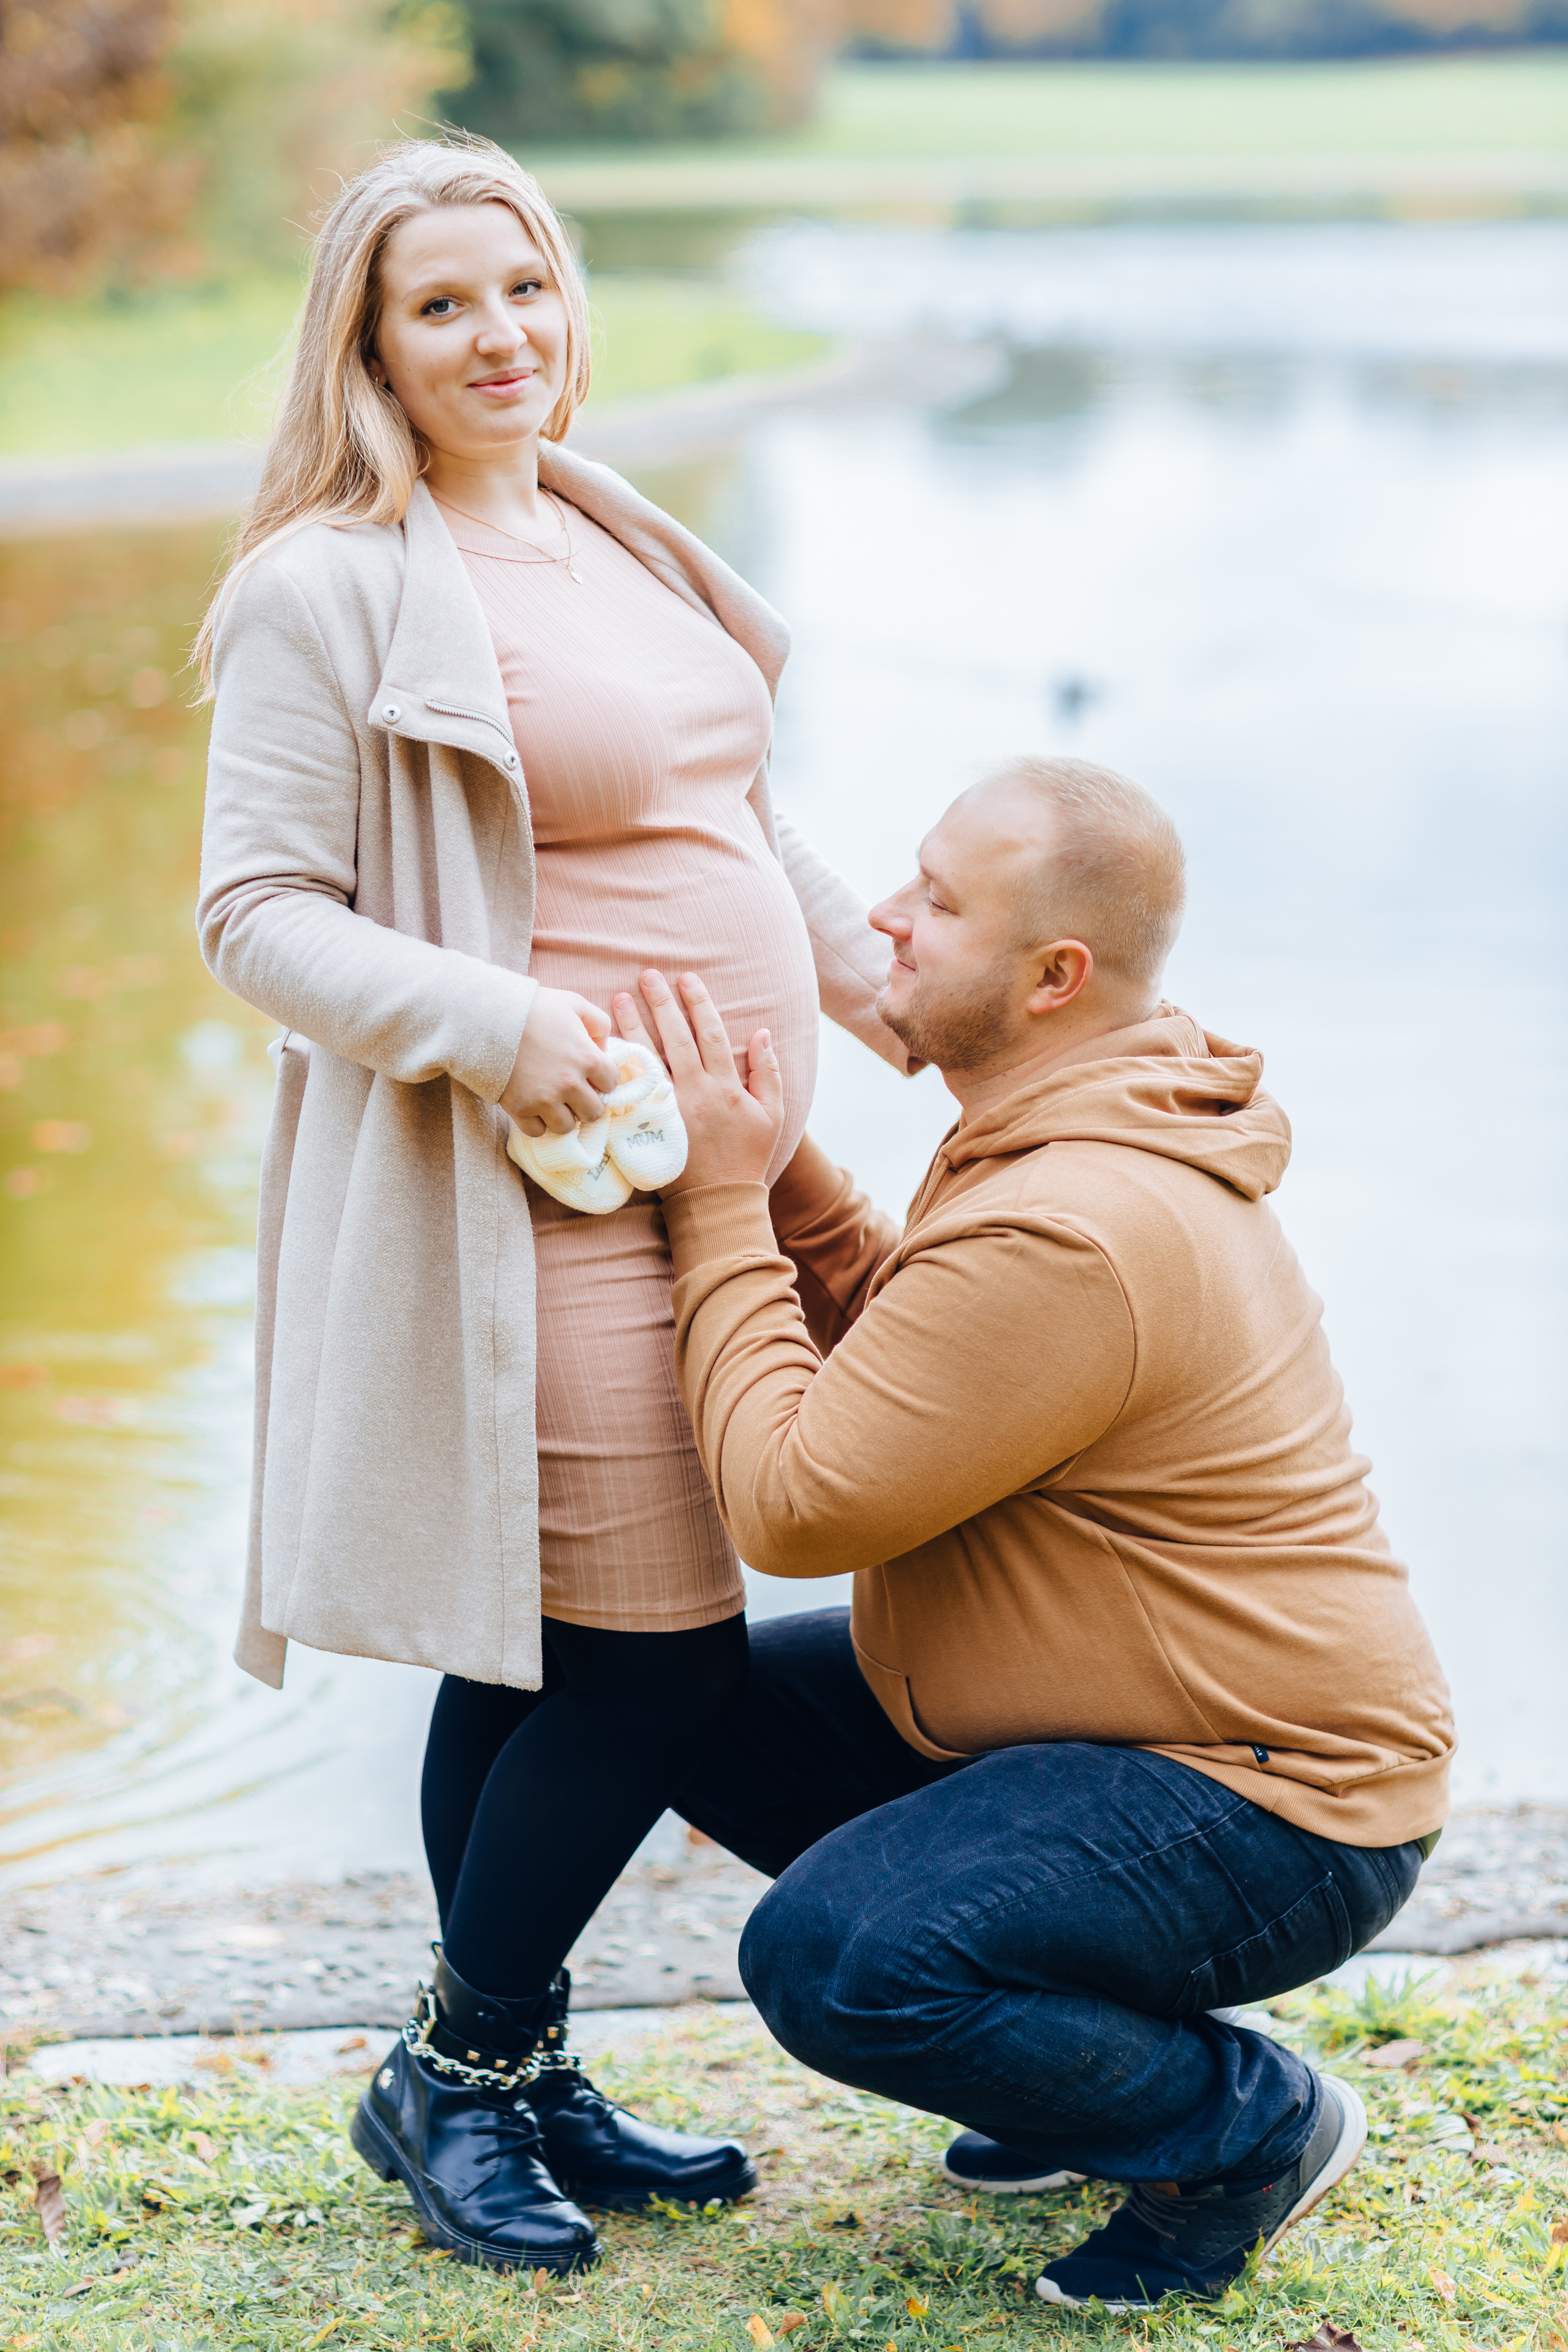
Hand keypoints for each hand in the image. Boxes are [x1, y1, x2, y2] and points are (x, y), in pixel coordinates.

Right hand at [501, 987, 620, 1136]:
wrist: (487, 1016)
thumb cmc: (532, 1007)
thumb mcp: (573, 1002)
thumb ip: (597, 1022)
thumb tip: (603, 1047)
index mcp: (587, 1057)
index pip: (611, 1083)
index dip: (603, 1078)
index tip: (591, 1074)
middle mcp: (570, 1083)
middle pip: (593, 1112)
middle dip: (586, 1102)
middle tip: (573, 1092)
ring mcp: (544, 1099)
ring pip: (566, 1126)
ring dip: (562, 1116)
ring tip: (552, 1100)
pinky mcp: (520, 1109)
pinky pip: (537, 1131)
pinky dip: (536, 1123)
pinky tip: (533, 1106)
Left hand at [613, 970, 782, 1191]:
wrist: (718, 1199)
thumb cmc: (747, 1156)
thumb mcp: (773, 1114)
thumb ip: (768, 1072)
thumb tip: (762, 1033)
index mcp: (725, 1086)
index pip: (711, 1034)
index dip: (699, 1003)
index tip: (688, 979)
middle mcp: (695, 1092)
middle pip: (675, 1037)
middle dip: (662, 1003)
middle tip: (647, 975)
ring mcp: (669, 1108)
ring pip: (648, 1058)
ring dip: (633, 1026)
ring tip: (619, 998)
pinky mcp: (649, 1124)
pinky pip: (632, 1089)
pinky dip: (621, 1065)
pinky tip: (607, 1046)